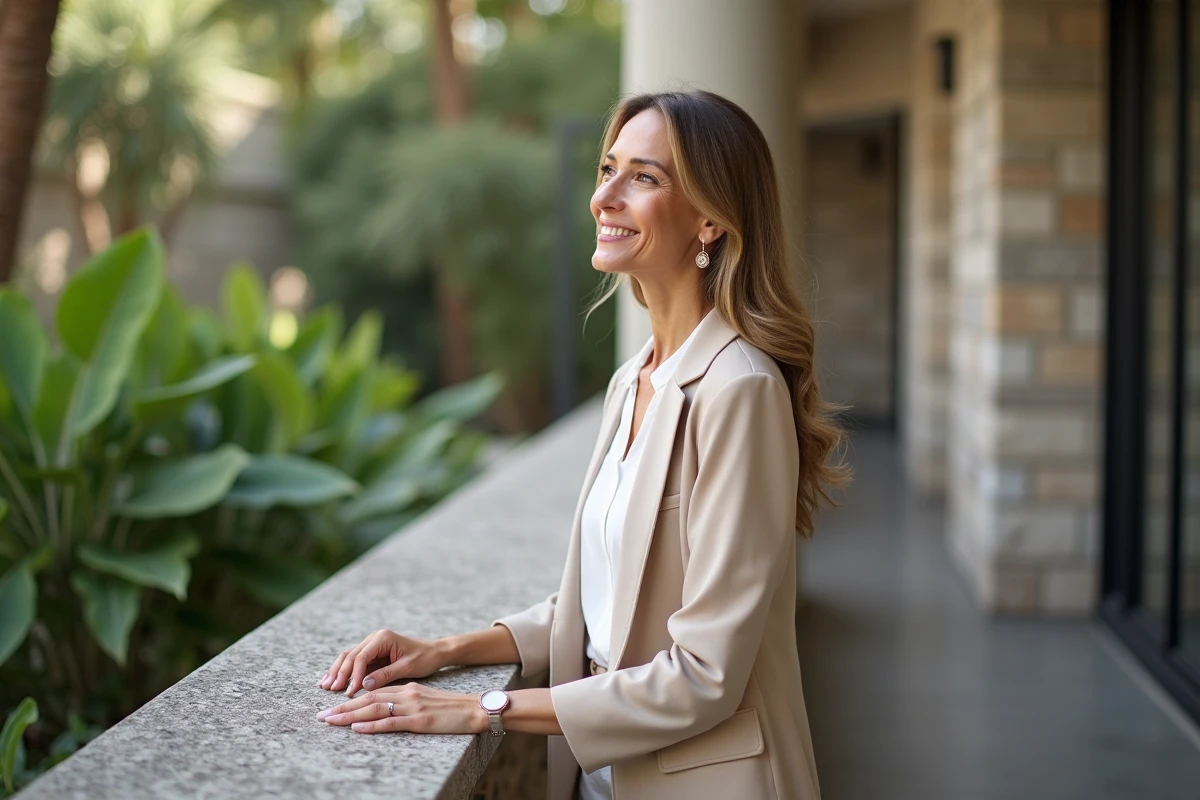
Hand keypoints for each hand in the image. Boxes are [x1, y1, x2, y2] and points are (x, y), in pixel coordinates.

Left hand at [316, 683, 487, 734]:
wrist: (476, 708)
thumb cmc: (453, 708)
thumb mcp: (425, 700)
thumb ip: (405, 702)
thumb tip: (383, 711)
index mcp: (407, 688)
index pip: (373, 691)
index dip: (351, 699)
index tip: (332, 707)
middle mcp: (406, 694)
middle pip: (368, 699)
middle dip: (342, 707)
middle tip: (322, 716)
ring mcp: (412, 706)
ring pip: (374, 709)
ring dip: (349, 716)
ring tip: (330, 721)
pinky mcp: (420, 720)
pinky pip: (391, 722)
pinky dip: (372, 725)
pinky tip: (357, 728)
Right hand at [318, 628, 446, 695]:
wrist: (435, 651)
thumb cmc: (424, 658)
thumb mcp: (407, 667)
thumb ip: (385, 675)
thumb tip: (363, 685)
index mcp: (383, 638)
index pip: (362, 657)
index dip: (353, 675)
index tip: (348, 692)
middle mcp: (375, 638)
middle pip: (350, 655)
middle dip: (339, 673)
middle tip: (329, 689)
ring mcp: (372, 644)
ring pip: (348, 657)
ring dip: (336, 671)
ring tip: (324, 685)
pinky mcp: (372, 653)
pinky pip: (354, 661)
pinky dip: (343, 670)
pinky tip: (332, 679)